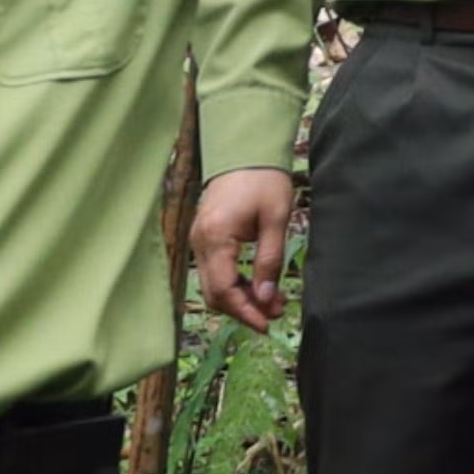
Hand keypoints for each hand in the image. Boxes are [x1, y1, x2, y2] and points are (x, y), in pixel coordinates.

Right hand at [190, 165, 296, 324]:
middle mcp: (199, 242)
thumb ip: (269, 260)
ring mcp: (198, 240)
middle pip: (214, 293)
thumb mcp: (276, 219)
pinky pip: (214, 271)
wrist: (245, 150)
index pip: (223, 290)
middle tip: (275, 314)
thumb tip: (266, 299)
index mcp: (215, 237)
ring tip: (273, 302)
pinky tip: (259, 286)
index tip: (267, 324)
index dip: (245, 311)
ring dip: (240, 298)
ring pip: (213, 284)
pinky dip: (234, 283)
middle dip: (244, 309)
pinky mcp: (204, 238)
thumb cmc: (264, 180)